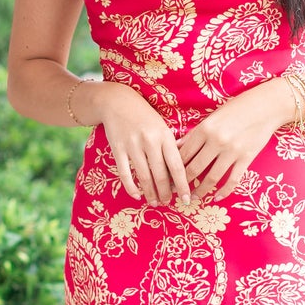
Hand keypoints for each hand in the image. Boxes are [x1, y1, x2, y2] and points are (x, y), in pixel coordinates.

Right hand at [94, 82, 192, 207]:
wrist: (117, 101)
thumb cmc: (145, 116)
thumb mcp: (162, 127)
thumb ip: (171, 147)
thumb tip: (181, 172)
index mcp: (165, 136)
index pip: (177, 166)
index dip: (183, 185)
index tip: (187, 199)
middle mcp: (150, 141)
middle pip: (160, 175)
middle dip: (166, 193)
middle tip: (168, 203)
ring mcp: (132, 145)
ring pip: (144, 176)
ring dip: (150, 193)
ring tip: (155, 202)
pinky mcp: (117, 148)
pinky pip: (125, 173)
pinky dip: (131, 187)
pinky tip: (136, 195)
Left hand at [177, 81, 290, 199]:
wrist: (267, 105)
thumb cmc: (238, 108)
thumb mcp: (213, 116)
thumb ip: (195, 133)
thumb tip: (176, 147)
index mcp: (205, 128)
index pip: (183, 154)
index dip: (174, 168)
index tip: (169, 178)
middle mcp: (216, 141)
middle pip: (194, 168)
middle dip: (183, 183)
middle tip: (178, 192)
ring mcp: (232, 151)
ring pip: (211, 178)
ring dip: (201, 191)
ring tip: (194, 197)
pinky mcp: (246, 158)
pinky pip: (233, 180)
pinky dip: (224, 191)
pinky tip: (217, 197)